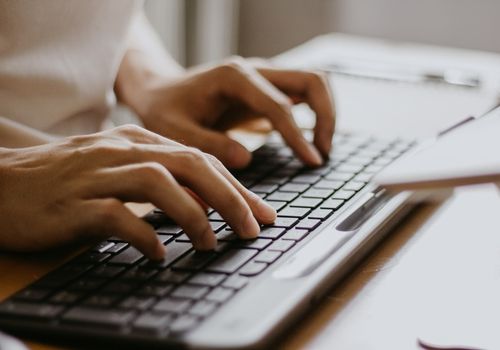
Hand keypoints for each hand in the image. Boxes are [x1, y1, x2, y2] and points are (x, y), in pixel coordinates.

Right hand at [0, 125, 275, 258]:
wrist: (1, 179)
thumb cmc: (66, 179)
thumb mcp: (119, 169)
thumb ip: (160, 179)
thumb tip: (206, 203)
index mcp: (137, 141)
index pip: (200, 158)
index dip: (237, 186)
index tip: (262, 213)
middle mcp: (121, 150)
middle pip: (190, 164)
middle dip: (230, 197)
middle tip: (253, 228)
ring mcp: (96, 174)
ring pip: (158, 183)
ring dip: (193, 214)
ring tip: (210, 243)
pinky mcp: (72, 203)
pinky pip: (115, 216)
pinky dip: (144, 235)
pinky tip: (158, 255)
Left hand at [132, 57, 334, 168]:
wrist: (160, 92)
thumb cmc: (165, 111)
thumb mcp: (176, 131)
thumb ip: (209, 144)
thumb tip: (247, 159)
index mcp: (234, 77)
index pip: (279, 105)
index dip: (298, 135)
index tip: (311, 161)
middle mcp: (255, 71)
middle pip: (312, 79)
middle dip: (326, 116)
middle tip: (321, 154)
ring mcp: (264, 77)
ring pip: (313, 83)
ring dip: (325, 114)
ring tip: (319, 151)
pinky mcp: (266, 89)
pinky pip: (302, 95)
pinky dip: (314, 115)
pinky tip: (307, 144)